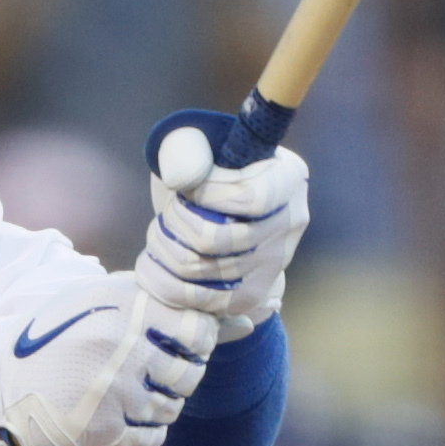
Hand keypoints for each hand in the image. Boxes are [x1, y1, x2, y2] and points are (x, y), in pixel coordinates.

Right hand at [0, 270, 220, 445]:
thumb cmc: (45, 339)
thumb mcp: (89, 302)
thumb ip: (143, 303)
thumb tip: (220, 317)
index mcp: (123, 307)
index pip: (198, 330)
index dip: (198, 341)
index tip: (184, 347)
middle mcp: (123, 346)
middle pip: (189, 373)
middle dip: (181, 377)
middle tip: (159, 376)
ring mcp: (115, 389)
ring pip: (171, 407)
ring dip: (162, 406)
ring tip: (136, 398)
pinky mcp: (104, 427)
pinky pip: (151, 436)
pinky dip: (146, 433)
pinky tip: (127, 421)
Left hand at [138, 122, 309, 336]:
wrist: (212, 215)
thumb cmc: (202, 174)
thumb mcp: (193, 145)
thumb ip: (185, 148)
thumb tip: (183, 178)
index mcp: (287, 177)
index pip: (249, 198)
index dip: (205, 196)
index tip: (185, 188)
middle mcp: (290, 222)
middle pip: (216, 239)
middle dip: (174, 224)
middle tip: (166, 214)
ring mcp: (273, 263)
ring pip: (201, 269)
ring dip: (164, 250)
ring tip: (159, 235)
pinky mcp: (250, 295)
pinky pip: (198, 299)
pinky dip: (163, 281)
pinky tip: (154, 263)